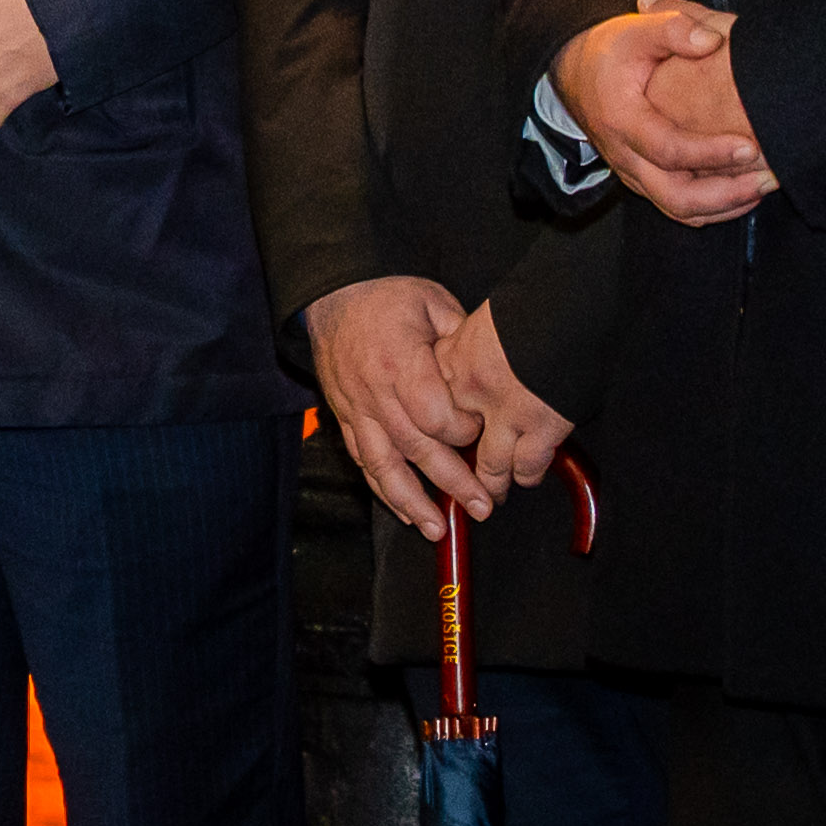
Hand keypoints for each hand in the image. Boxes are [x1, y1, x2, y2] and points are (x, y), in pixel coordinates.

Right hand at [306, 273, 491, 540]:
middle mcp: (374, 391)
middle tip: (482, 506)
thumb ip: (461, 340)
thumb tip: (492, 372)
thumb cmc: (387, 299)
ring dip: (411, 501)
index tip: (483, 432)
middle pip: (414, 447)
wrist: (333, 297)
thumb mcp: (432, 302)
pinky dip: (383, 490)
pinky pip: (363, 461)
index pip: (433, 413)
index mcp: (398, 360)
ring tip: (436, 529)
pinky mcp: (345, 419)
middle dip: (451, 482)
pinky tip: (405, 512)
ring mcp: (356, 409)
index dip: (463, 430)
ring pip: (383, 464)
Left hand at [438, 302, 570, 489]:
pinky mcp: (541, 427)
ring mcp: (506, 412)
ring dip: (493, 482)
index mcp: (452, 361)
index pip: (426, 410)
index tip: (430, 446)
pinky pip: (527, 466)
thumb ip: (457, 351)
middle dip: (455, 473)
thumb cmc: (526, 307)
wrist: (565, 302)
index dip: (431, 432)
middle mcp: (471, 390)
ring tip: (492, 492)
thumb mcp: (473, 323)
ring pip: (490, 465)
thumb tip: (452, 370)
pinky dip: (527, 474)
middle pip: (451, 446)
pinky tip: (526, 475)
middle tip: (458, 485)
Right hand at [558, 0, 770, 226]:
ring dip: (725, 205)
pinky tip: (743, 191)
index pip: (668, 149)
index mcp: (622, 120)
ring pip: (678, 209)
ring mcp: (632, 172)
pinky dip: (713, 206)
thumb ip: (674, 27)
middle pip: (675, 198)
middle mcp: (625, 155)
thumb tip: (711, 40)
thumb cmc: (608, 53)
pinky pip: (677, 206)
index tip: (750, 147)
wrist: (573, 74)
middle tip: (768, 179)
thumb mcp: (635, 30)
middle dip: (727, 195)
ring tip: (763, 186)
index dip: (710, 153)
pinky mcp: (642, 179)